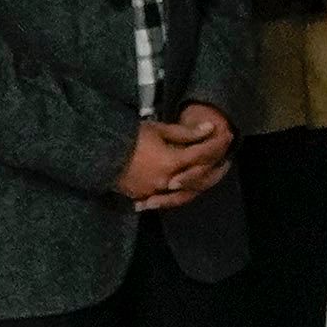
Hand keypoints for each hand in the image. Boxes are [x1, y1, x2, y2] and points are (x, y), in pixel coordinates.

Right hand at [112, 112, 230, 209]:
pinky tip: (183, 187)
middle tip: (225, 160)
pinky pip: (166, 198)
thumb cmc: (131, 137)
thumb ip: (186, 133)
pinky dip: (176, 194)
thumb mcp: (159, 129)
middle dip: (213, 167)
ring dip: (197, 184)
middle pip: (198, 177)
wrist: (101, 152)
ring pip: (184, 192)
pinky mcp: (144, 197)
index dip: (215, 145)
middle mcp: (167, 181)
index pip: (201, 156)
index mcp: (172, 162)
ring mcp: (155, 192)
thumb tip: (210, 128)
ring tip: (207, 175)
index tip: (226, 136)